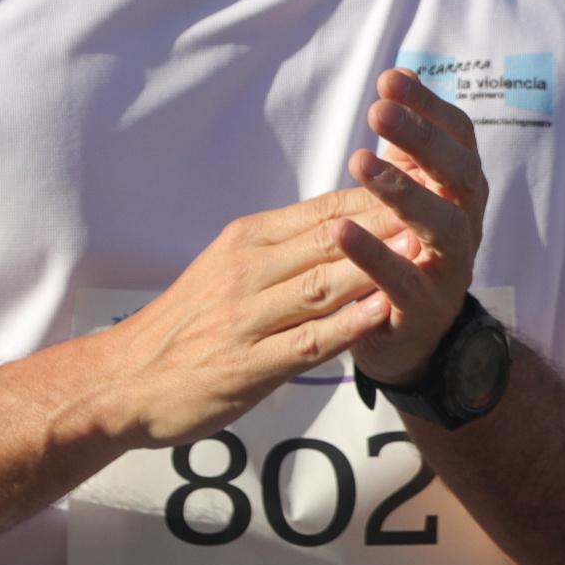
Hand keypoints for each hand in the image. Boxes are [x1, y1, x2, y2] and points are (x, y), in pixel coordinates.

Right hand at [93, 187, 403, 447]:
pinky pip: (308, 341)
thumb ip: (279, 249)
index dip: (376, 197)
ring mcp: (248, 319)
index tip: (424, 185)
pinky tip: (382, 314)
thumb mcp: (225, 268)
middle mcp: (247, 272)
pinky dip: (348, 326)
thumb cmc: (185, 324)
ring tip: (424, 251)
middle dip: (388, 223)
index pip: (323, 210)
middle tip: (440, 207)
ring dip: (377, 266)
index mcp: (245, 241)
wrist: (124, 379)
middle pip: (330, 239)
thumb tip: (340, 224)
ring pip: (323, 284)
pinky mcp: (249, 366)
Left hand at [338, 68, 487, 386]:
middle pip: (459, 174)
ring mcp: (450, 269)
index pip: (457, 136)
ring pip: (443, 228)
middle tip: (379, 111)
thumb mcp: (408, 187)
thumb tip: (398, 74)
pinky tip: (343, 231)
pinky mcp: (423, 310)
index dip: (429, 106)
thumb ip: (405, 139)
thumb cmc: (404, 244)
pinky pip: (403, 282)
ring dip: (403, 192)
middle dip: (423, 139)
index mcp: (460, 189)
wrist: (408, 332)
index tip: (390, 79)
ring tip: (360, 160)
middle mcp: (466, 224)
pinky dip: (375, 256)